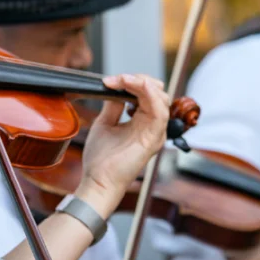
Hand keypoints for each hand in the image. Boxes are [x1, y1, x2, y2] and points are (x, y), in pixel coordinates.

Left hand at [78, 74, 168, 216]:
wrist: (98, 180)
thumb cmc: (101, 158)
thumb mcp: (105, 123)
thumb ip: (113, 105)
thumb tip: (116, 88)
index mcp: (142, 122)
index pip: (147, 93)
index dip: (132, 81)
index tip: (111, 80)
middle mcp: (151, 126)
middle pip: (157, 93)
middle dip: (139, 79)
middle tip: (118, 79)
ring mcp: (155, 133)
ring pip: (161, 99)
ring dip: (143, 84)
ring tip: (124, 80)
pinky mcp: (153, 139)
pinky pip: (160, 112)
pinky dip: (151, 95)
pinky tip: (137, 86)